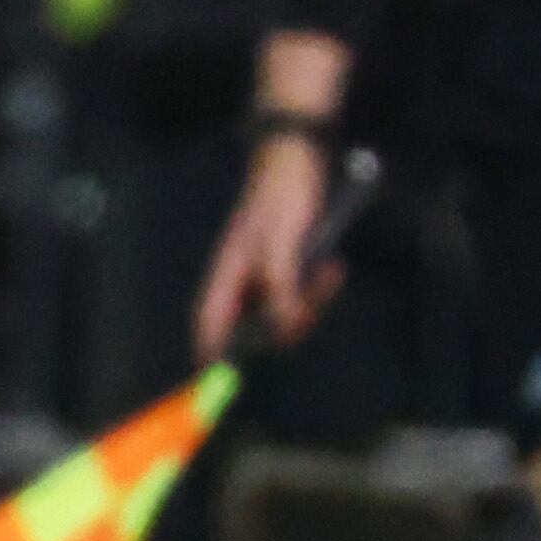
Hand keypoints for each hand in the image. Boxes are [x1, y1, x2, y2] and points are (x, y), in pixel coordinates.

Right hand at [195, 129, 337, 355]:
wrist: (298, 161)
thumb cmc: (282, 201)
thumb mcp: (284, 250)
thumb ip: (282, 293)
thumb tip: (283, 331)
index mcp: (225, 278)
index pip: (209, 328)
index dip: (214, 356)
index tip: (227, 379)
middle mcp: (240, 282)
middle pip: (254, 329)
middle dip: (288, 324)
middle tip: (314, 303)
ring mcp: (262, 275)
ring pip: (282, 313)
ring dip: (311, 302)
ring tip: (329, 272)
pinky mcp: (283, 267)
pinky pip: (299, 295)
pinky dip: (316, 288)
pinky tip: (331, 267)